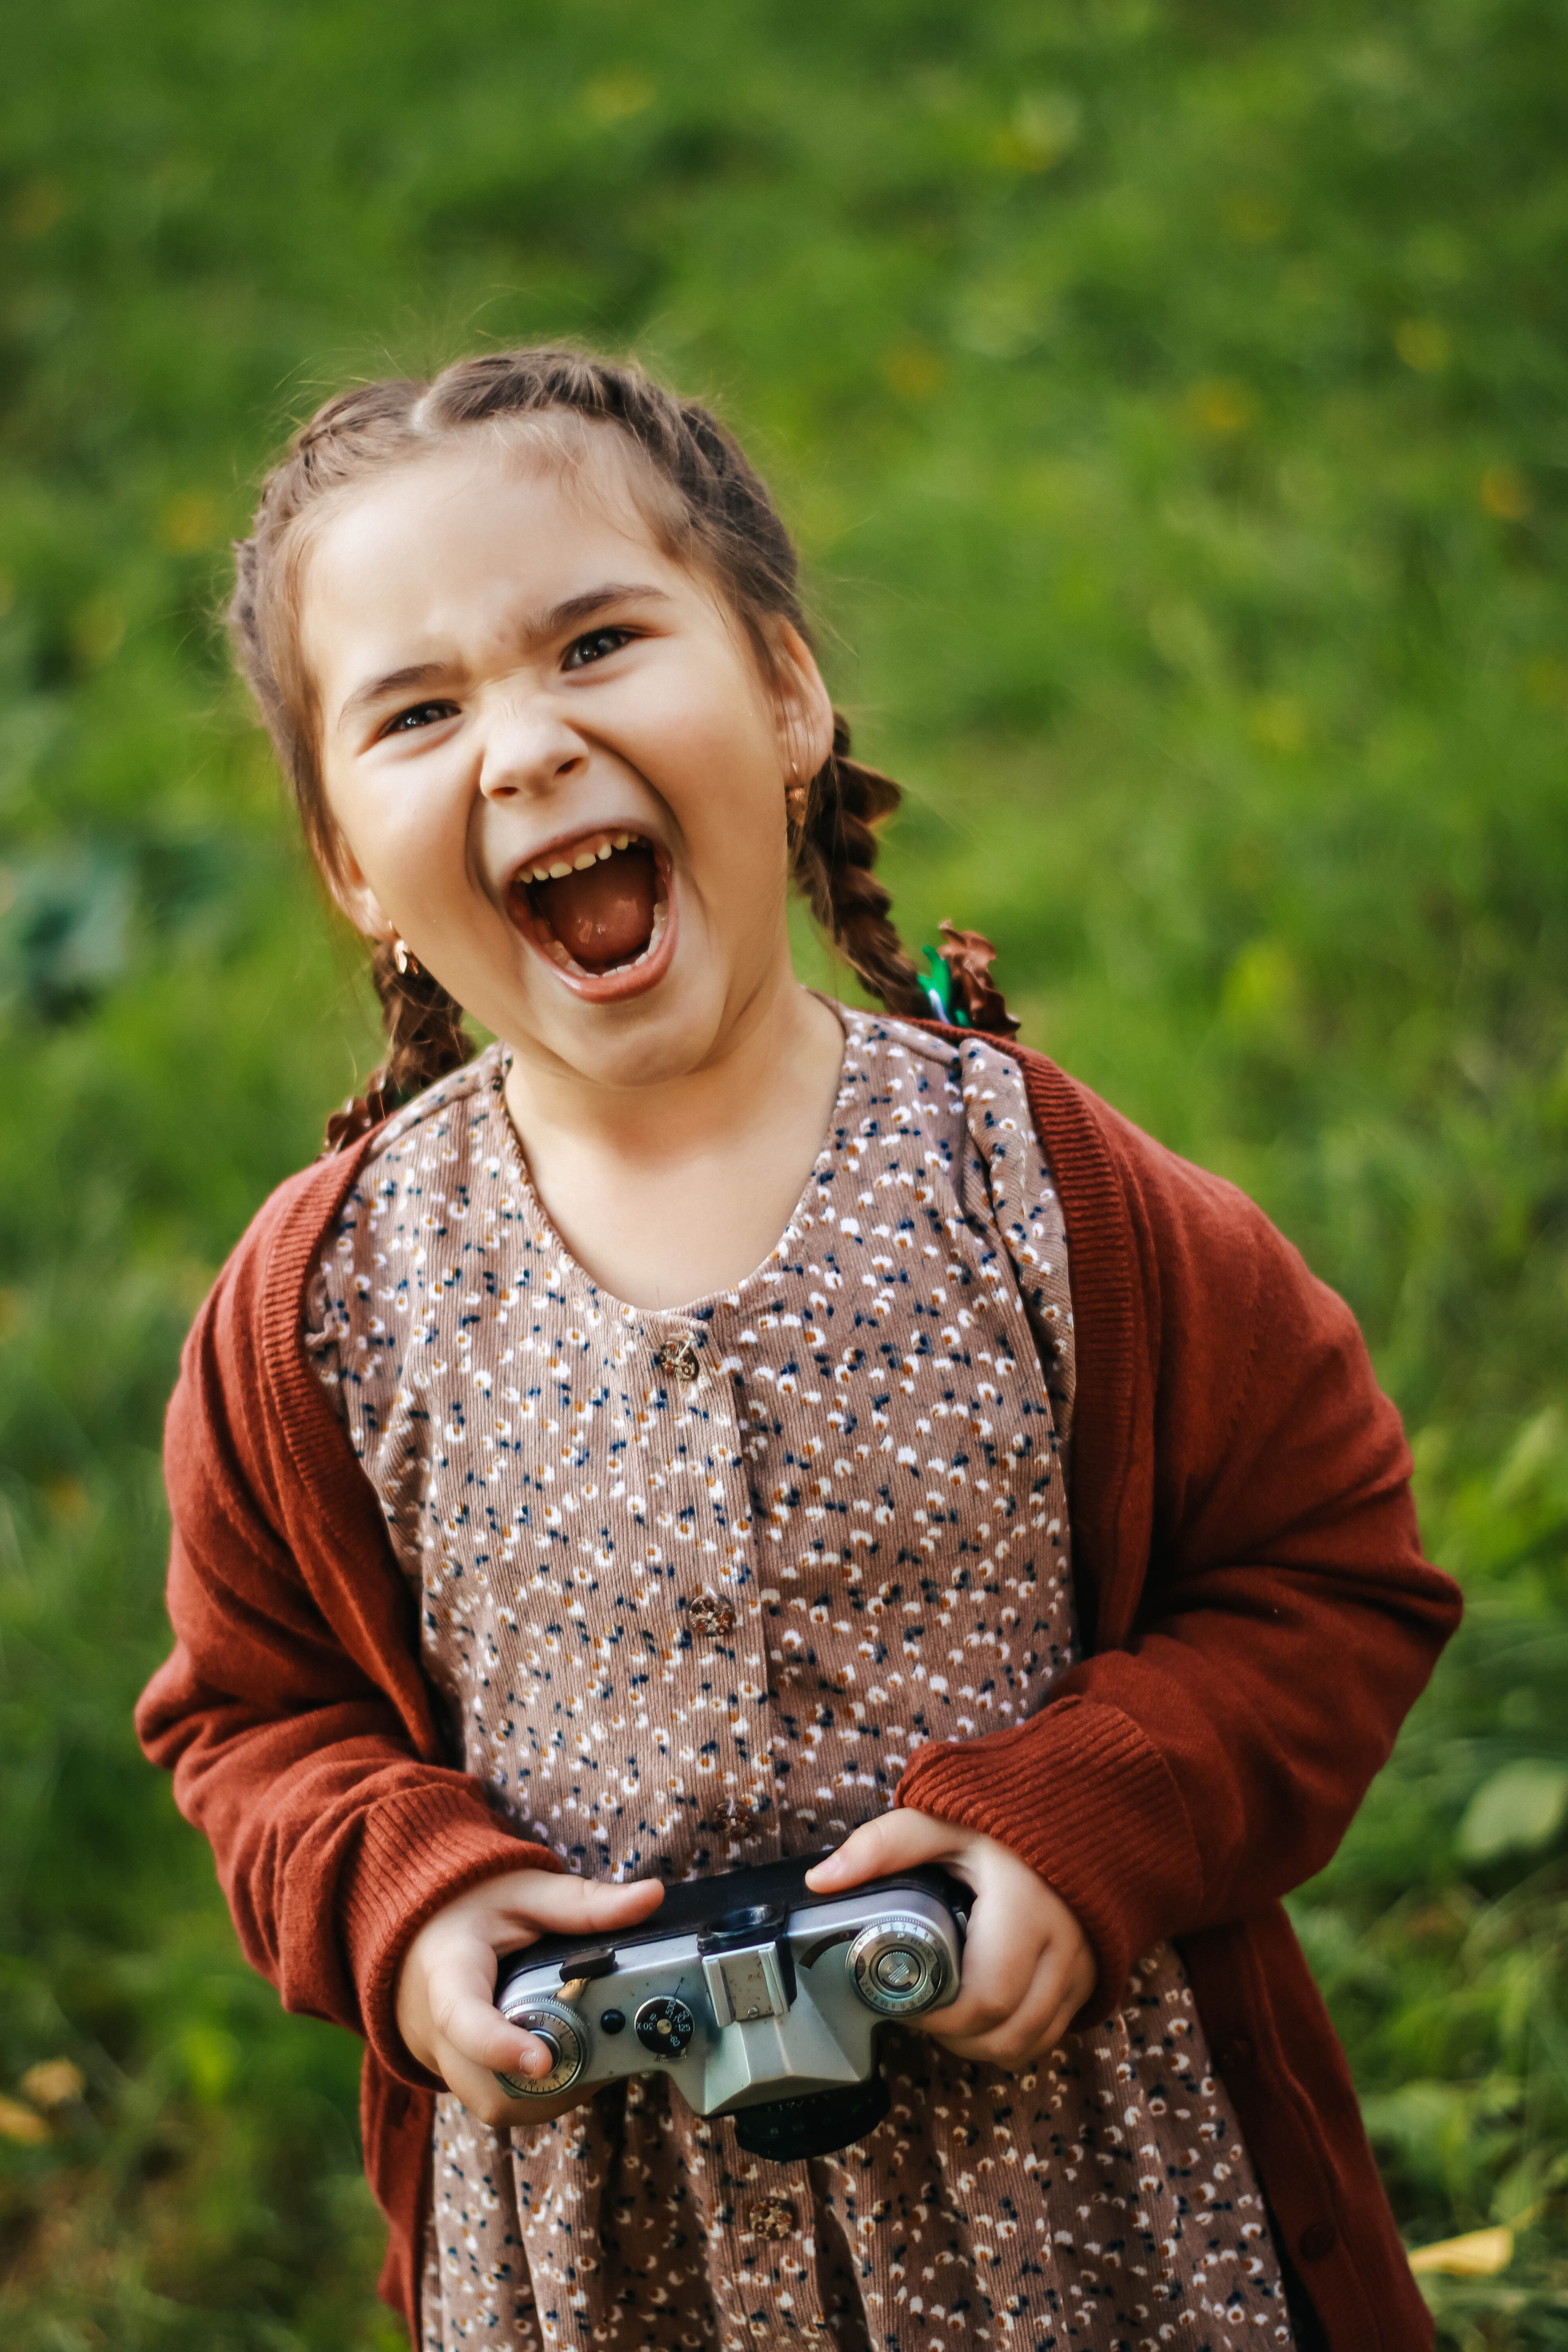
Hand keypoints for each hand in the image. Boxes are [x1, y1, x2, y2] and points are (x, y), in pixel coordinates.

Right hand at [395, 1868, 663, 2126]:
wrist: (422, 1938)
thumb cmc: (472, 1910)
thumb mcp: (525, 1891)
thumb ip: (583, 1903)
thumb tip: (651, 1898)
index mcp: (446, 1973)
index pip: (460, 2018)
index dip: (498, 2045)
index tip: (543, 2060)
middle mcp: (437, 2032)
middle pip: (487, 2083)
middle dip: (554, 2078)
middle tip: (607, 2045)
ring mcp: (448, 2065)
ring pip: (500, 2104)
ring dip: (557, 2091)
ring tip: (601, 2050)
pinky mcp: (466, 2082)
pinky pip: (505, 2104)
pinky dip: (547, 2092)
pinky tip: (580, 2058)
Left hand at [805, 1808, 1095, 2070]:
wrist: (1075, 1803)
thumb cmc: (1002, 1817)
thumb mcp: (939, 1820)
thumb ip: (882, 1846)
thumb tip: (821, 1881)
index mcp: (1025, 1909)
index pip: (984, 1999)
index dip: (938, 2018)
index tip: (903, 2001)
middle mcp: (1065, 1945)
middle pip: (1008, 2035)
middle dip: (955, 2038)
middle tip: (919, 2011)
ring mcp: (1083, 1965)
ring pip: (1030, 2043)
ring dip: (984, 2044)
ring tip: (947, 2013)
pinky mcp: (1092, 1976)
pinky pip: (1052, 2033)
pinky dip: (1015, 2035)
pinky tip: (985, 2011)